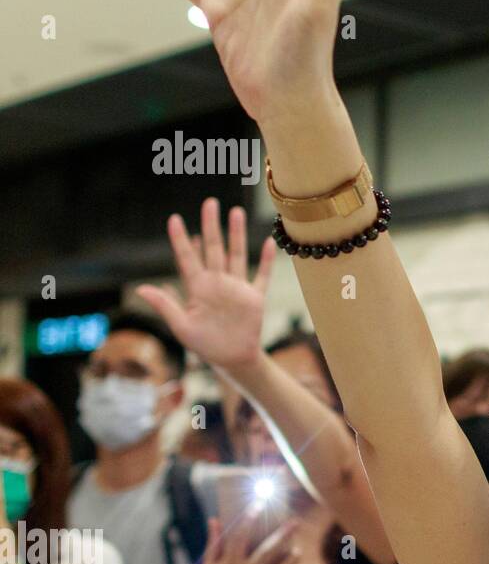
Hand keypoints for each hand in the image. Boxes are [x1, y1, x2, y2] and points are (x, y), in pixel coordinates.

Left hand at [137, 199, 275, 371]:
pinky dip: (267, 260)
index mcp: (197, 288)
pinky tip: (271, 243)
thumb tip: (142, 288)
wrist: (232, 360)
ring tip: (236, 212)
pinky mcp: (254, 297)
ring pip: (236, 254)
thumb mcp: (181, 326)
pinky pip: (261, 275)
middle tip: (210, 203)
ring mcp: (236, 288)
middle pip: (213, 248)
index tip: (175, 220)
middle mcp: (217, 283)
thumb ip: (166, 305)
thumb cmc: (204, 346)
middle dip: (211, 225)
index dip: (181, 240)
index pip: (187, 258)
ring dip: (237, 234)